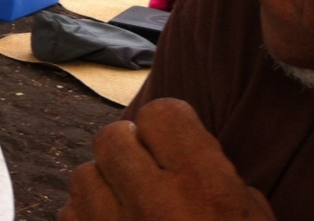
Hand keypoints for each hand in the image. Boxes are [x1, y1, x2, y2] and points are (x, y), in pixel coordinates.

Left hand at [59, 98, 275, 220]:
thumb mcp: (253, 218)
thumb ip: (218, 174)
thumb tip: (186, 144)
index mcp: (202, 187)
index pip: (162, 113)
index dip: (168, 125)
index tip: (174, 141)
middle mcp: (151, 201)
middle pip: (111, 137)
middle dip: (128, 150)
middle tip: (148, 173)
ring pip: (82, 174)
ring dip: (102, 186)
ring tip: (128, 207)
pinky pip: (69, 213)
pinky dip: (86, 218)